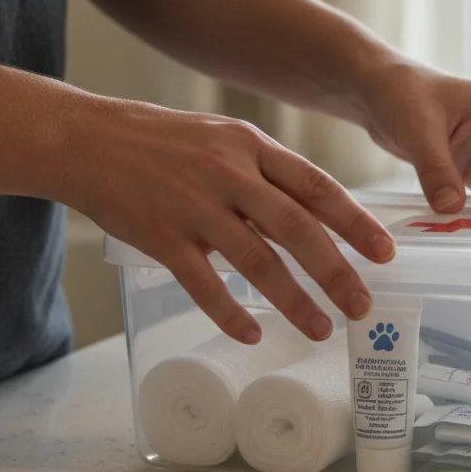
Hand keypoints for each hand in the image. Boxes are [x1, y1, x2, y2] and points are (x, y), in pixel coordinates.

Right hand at [61, 98, 394, 344]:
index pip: (317, 186)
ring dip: (294, 301)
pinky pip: (203, 284)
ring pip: (257, 261)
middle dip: (335, 271)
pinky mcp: (161, 237)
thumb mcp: (225, 138)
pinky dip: (230, 313)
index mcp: (251, 146)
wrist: (86, 139)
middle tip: (362, 304)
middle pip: (296, 229)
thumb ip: (269, 173)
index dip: (355, 221)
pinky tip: (253, 333)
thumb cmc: (165, 141)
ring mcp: (194, 206)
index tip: (384, 251)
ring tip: (321, 329)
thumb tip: (320, 214)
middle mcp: (228, 174)